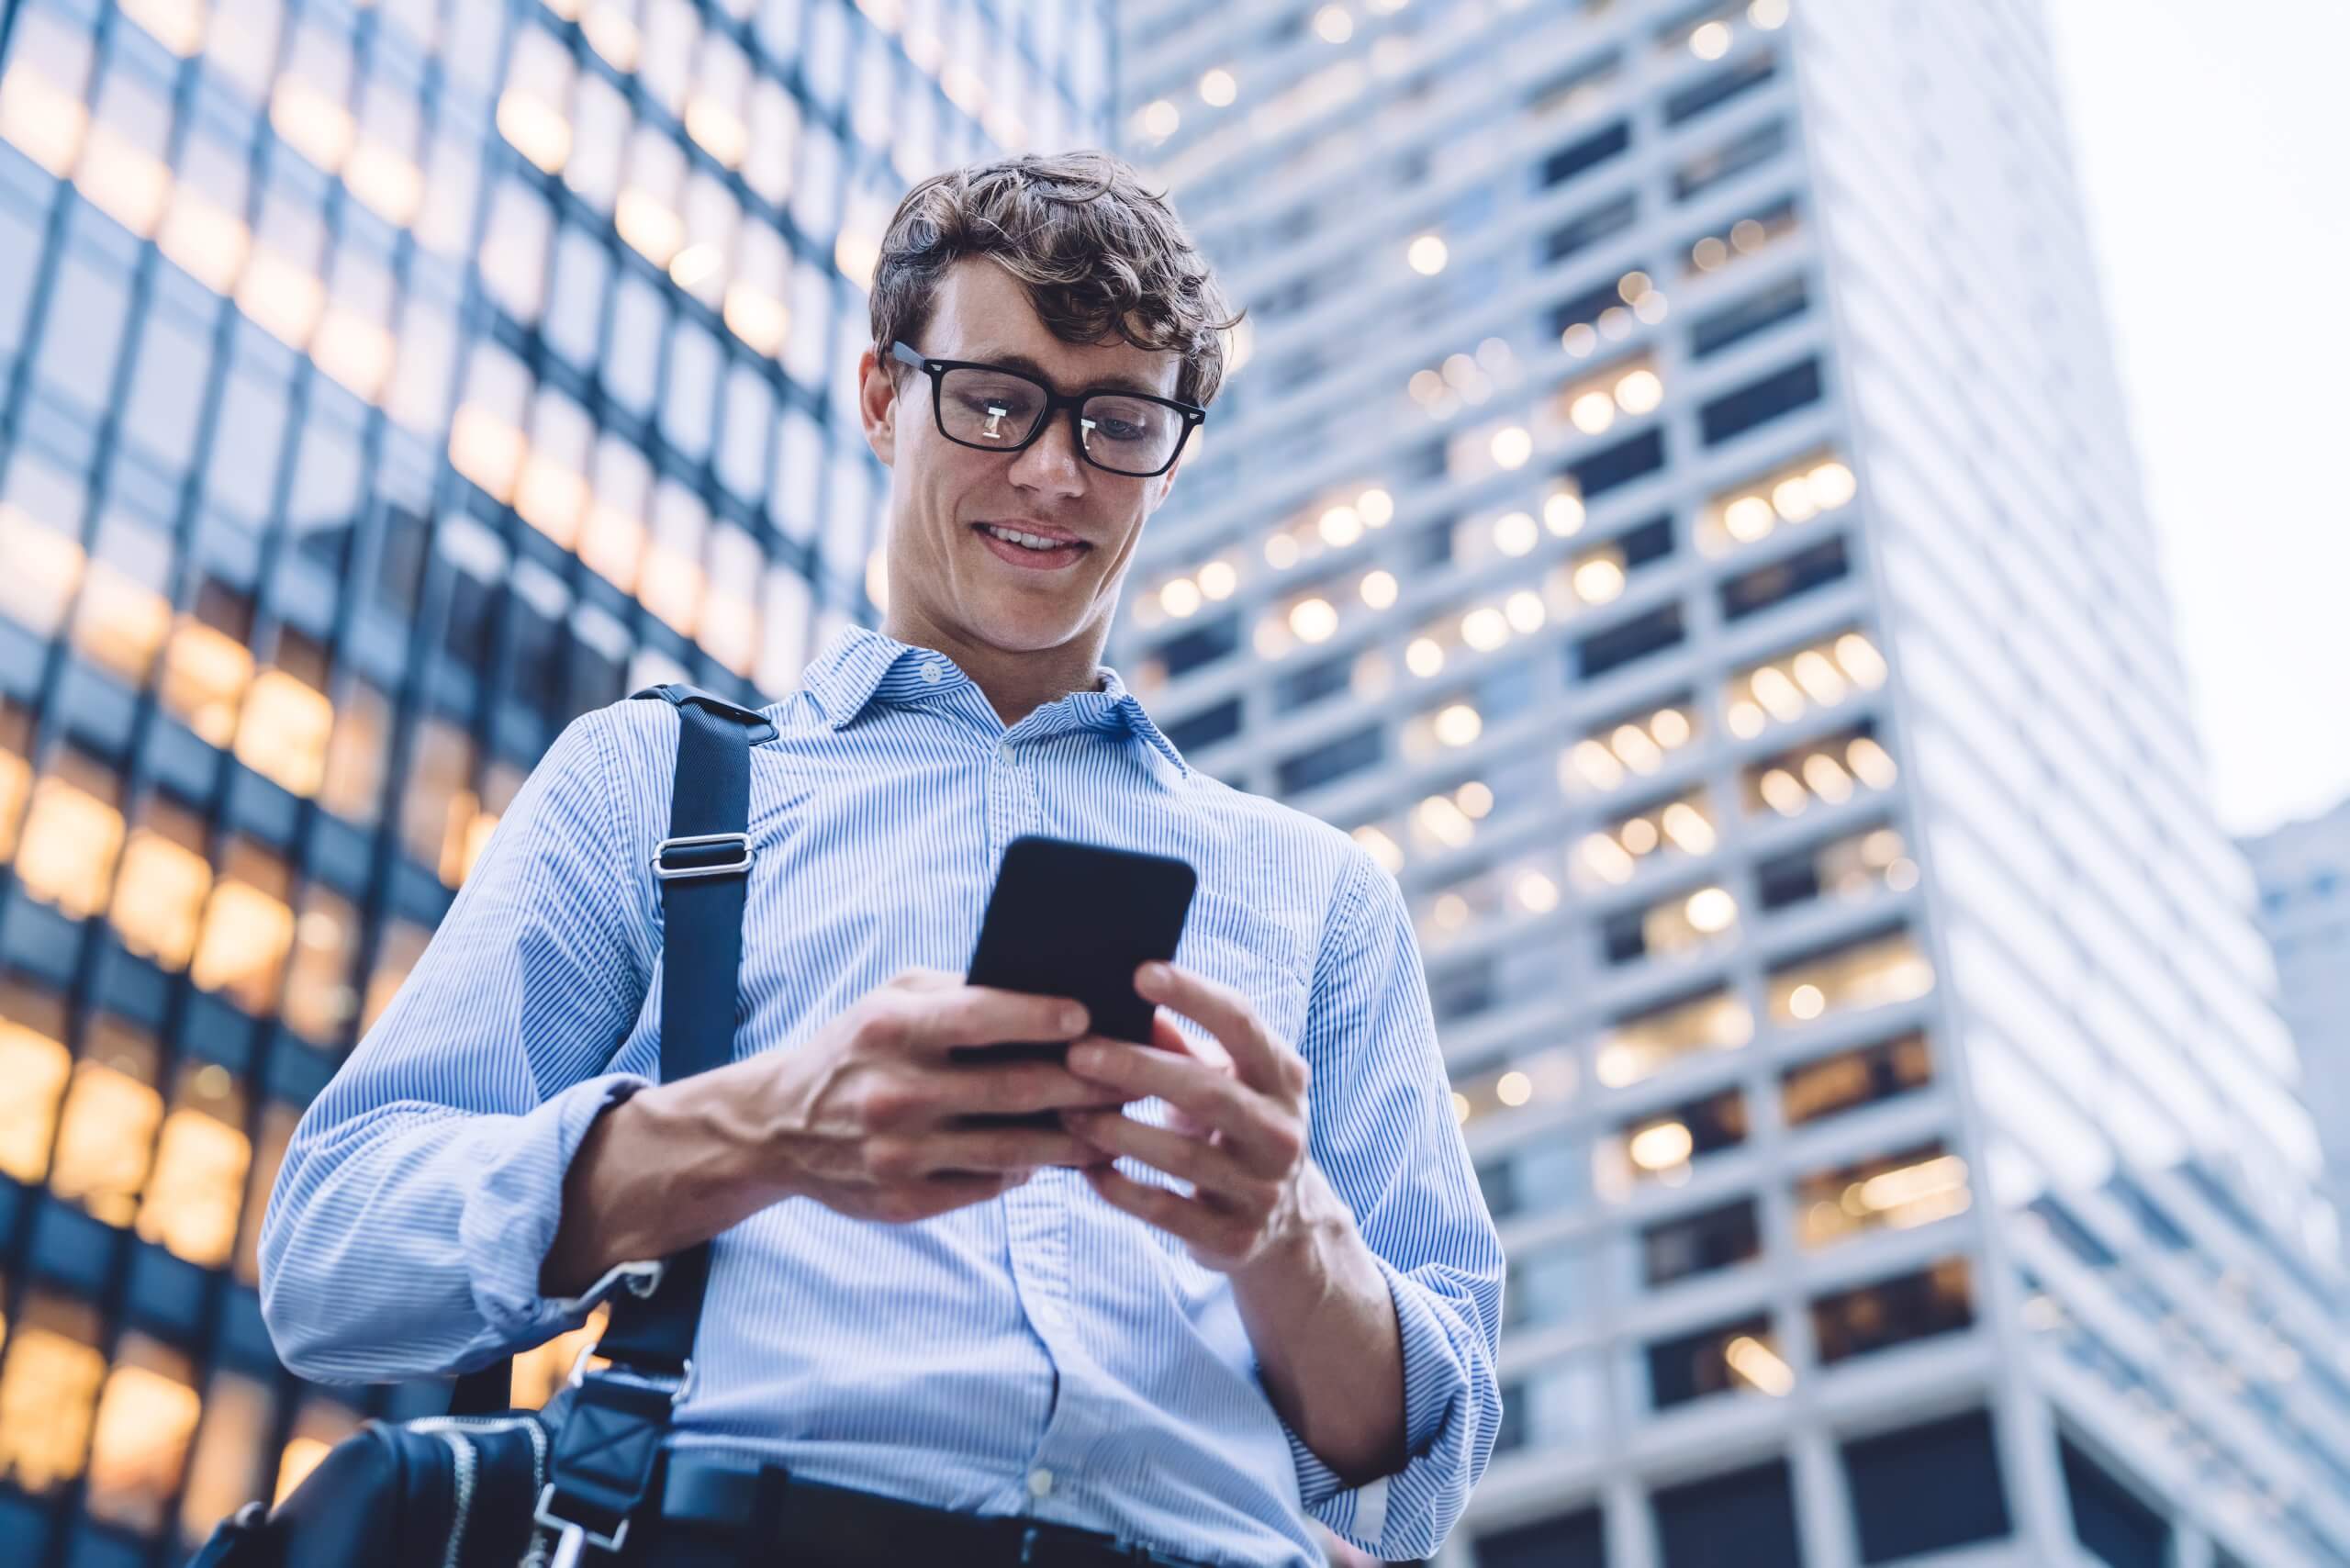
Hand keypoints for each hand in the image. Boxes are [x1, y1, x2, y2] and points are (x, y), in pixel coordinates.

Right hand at [749, 967, 1149, 1221]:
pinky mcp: (906, 1200)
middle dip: (1083, 1084)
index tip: (1089, 1015)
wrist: (777, 1127)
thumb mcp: (890, 1001)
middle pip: (1012, 1089)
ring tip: (1119, 1124)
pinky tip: (1070, 1156)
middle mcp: (894, 1093)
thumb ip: (960, 993)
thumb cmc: (855, 1048)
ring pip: (1013, 1148)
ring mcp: (899, 1154)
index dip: (1039, 1016)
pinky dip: (1035, 1169)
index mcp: (889, 1030)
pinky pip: (989, 1185)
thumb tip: (1051, 996)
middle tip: (1134, 1075)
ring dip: (1076, 1138)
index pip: (978, 1017)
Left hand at [1060, 960, 1319, 1274]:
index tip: (1140, 974)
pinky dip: (1120, 1189)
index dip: (1193, 995)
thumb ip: (1178, 1043)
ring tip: (1067, 1111)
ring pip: (1181, 1157)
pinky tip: (1085, 1168)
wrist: (1285, 1221)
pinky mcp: (1234, 1237)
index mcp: (1283, 1077)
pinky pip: (1164, 1210)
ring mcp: (1262, 1188)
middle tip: (1077, 1053)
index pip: (1242, 1023)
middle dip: (1137, 1069)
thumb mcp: (1223, 1078)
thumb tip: (1117, 997)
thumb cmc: (1234, 1124)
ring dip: (1116, 1132)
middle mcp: (1282, 1131)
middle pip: (1206, 1091)